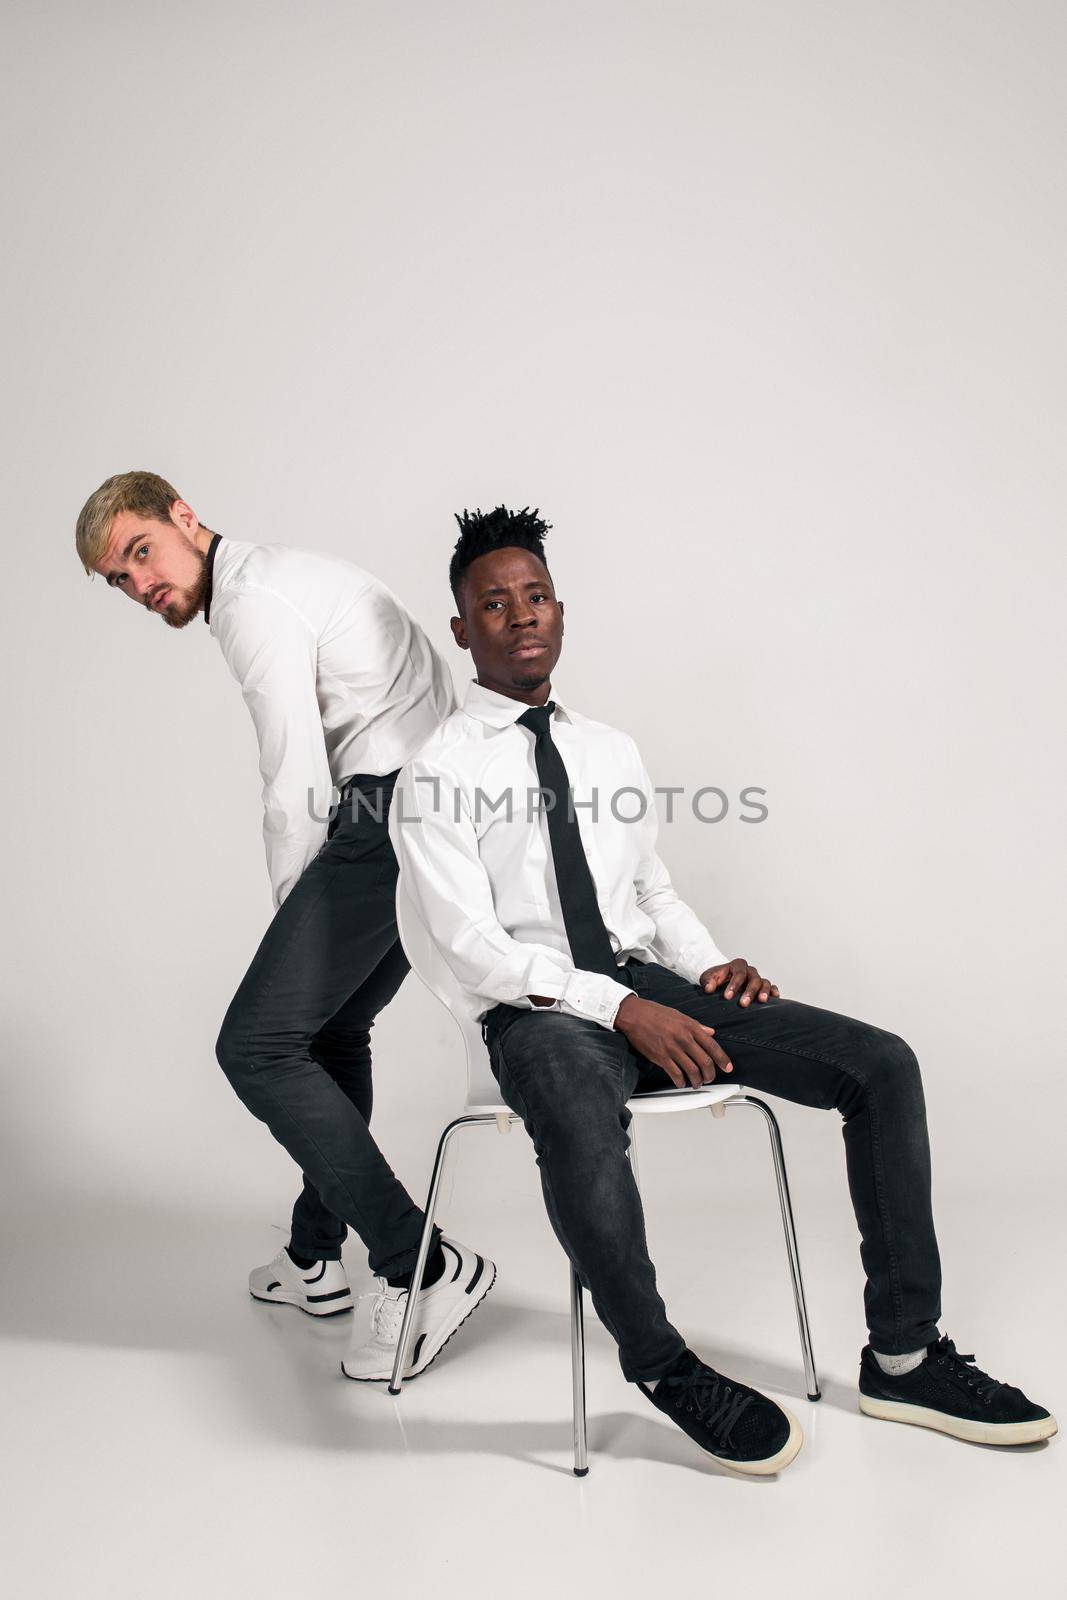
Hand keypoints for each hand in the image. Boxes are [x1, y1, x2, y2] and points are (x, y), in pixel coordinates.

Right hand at [613, 995, 732, 1088]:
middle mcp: (684, 1038)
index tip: (727, 1067)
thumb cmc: (655, 1013)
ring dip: (697, 1081)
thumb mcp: (680, 1015)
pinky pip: (676, 1074)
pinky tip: (682, 1082)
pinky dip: (681, 1081)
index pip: (712, 1046)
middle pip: (705, 1062)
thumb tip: (710, 1033)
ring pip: (692, 1071)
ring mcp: (672, 1049)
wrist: (634, 1015)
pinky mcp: (661, 1057)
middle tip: (710, 1078)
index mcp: (690, 1027)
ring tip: (697, 1083)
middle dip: (710, 1074)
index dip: (722, 1059)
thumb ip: (697, 1026)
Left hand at [700, 958, 778, 1006]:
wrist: (721, 981)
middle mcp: (750, 971)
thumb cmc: (715, 978)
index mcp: (737, 965)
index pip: (738, 973)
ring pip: (764, 982)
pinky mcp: (763, 987)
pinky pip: (772, 987)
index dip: (734, 985)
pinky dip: (774, 992)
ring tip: (761, 1001)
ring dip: (763, 992)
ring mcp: (758, 978)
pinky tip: (774, 998)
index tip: (727, 996)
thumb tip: (709, 988)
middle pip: (753, 979)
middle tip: (743, 1004)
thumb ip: (707, 981)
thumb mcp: (707, 977)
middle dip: (749, 991)